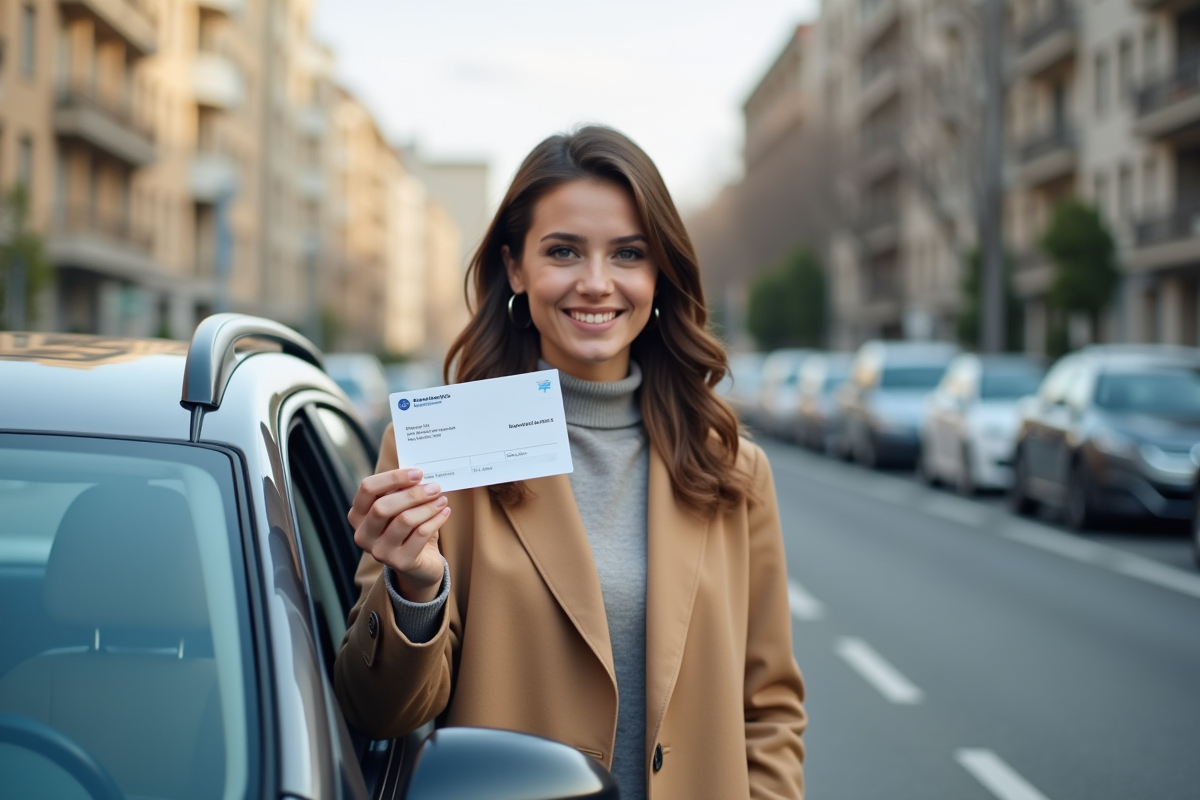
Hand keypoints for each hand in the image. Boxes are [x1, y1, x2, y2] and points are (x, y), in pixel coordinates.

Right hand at [349, 468, 450, 602]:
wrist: (418, 564)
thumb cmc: (407, 528)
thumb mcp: (399, 507)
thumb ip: (402, 490)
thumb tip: (419, 473)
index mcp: (358, 515)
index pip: (367, 488)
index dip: (393, 477)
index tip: (418, 473)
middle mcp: (363, 534)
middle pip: (383, 507)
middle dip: (413, 494)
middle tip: (435, 487)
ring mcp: (379, 551)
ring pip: (404, 521)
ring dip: (427, 507)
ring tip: (442, 499)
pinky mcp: (400, 562)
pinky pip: (421, 534)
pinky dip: (436, 520)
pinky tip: (445, 512)